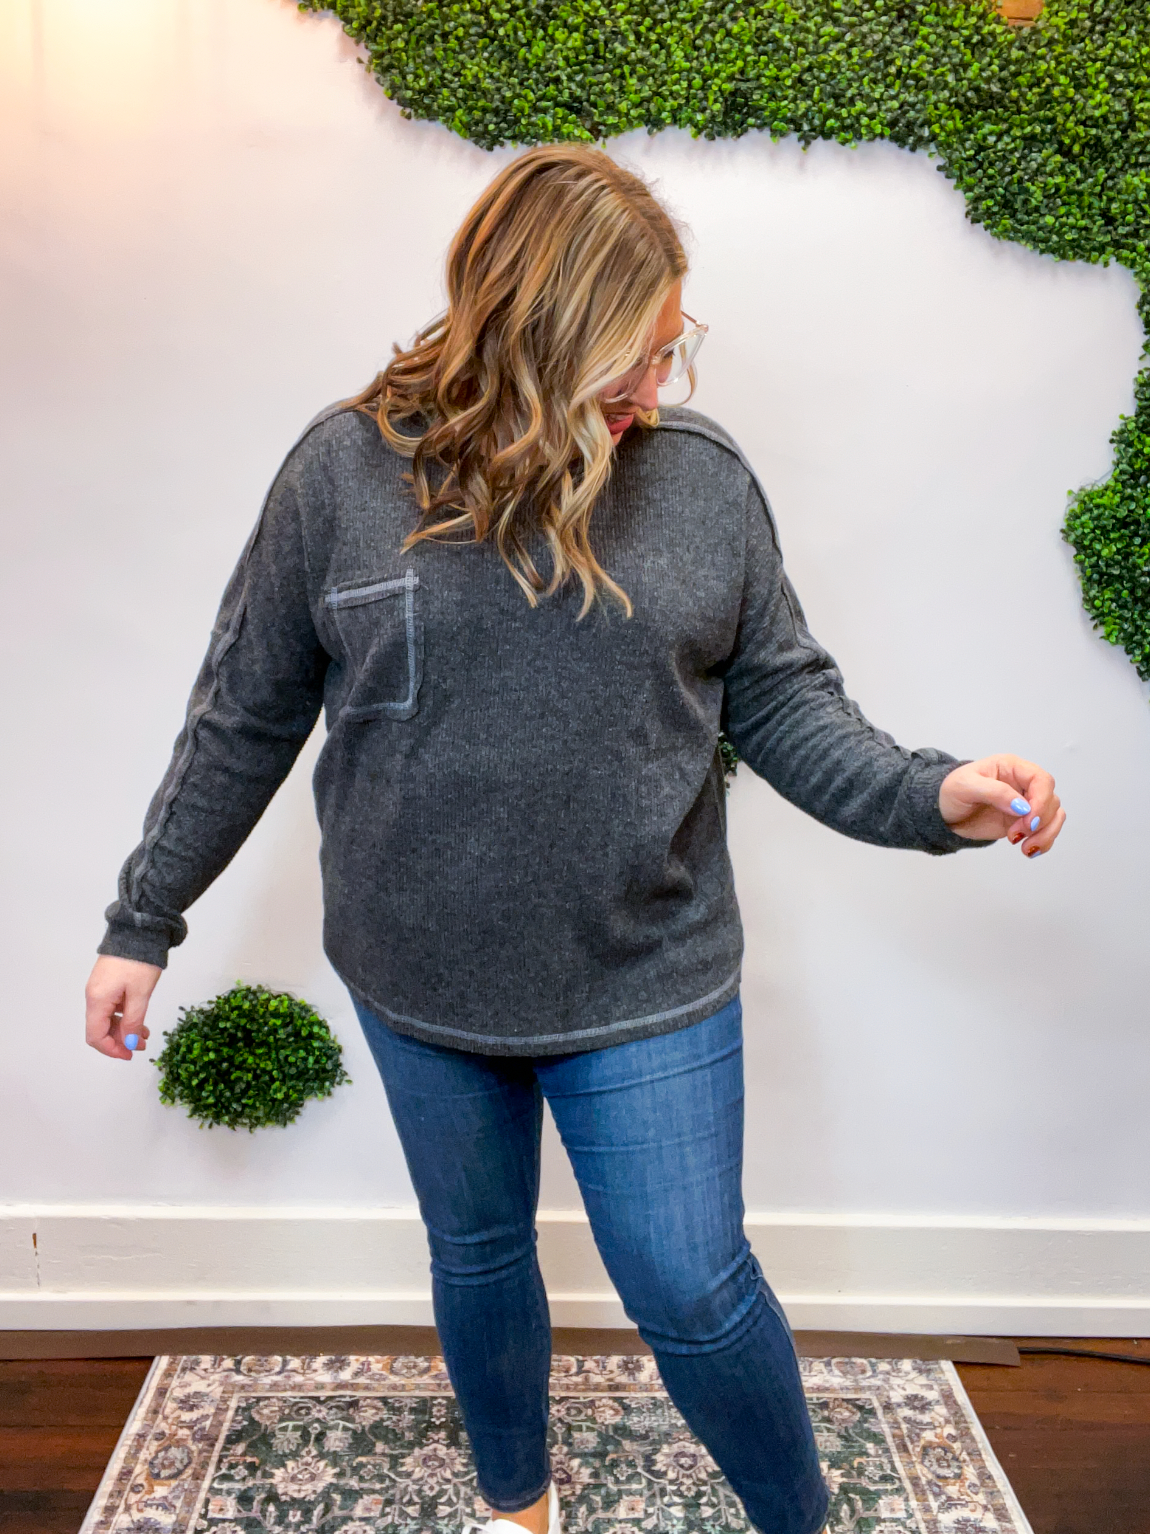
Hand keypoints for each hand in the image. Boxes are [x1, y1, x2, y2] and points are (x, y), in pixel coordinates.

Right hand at [85, 955, 161, 1060]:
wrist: (139, 930)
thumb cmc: (139, 962)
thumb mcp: (140, 994)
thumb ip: (134, 1021)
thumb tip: (130, 1044)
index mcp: (97, 1000)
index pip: (95, 1036)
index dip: (111, 1049)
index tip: (130, 1055)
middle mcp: (94, 996)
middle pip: (100, 1028)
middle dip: (120, 1040)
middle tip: (142, 1045)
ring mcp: (100, 988)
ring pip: (107, 1018)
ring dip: (124, 1029)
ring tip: (146, 1033)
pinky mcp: (108, 982)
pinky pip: (112, 1006)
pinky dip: (124, 1016)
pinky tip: (140, 1018)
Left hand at [938, 754, 1063, 856]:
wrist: (942, 811)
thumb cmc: (950, 791)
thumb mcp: (966, 786)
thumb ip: (995, 792)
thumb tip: (1022, 807)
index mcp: (1011, 767)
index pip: (1041, 780)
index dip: (1041, 800)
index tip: (1028, 820)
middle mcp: (1023, 784)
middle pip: (1051, 799)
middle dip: (1039, 821)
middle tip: (1015, 834)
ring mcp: (1025, 803)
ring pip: (1054, 816)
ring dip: (1045, 834)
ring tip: (1025, 849)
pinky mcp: (1023, 822)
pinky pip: (1046, 830)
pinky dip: (1043, 842)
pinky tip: (1028, 851)